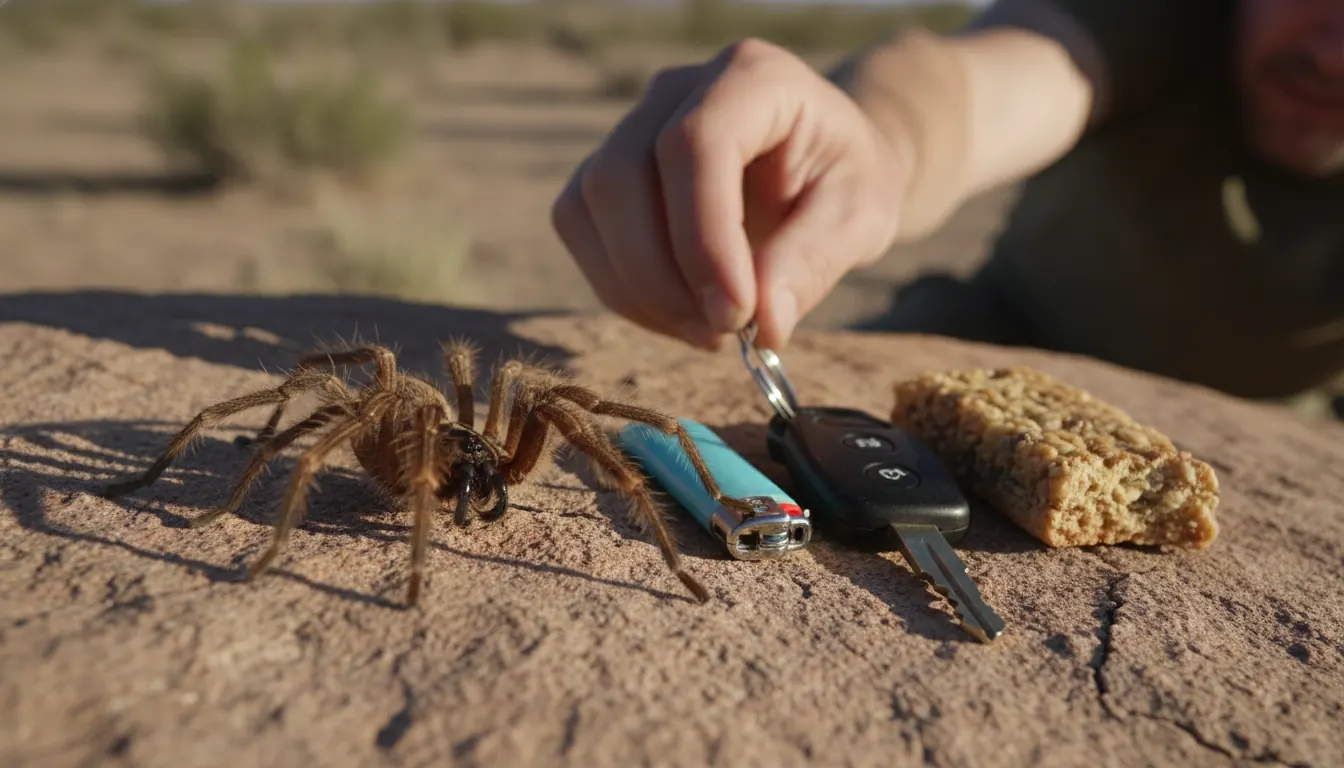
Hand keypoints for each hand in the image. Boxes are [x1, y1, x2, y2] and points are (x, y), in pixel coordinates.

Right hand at [550, 38, 911, 349]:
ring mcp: (631, 126)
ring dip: (638, 290)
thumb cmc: (847, 180)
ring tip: (707, 332)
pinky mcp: (606, 171)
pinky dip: (622, 289)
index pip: (696, 145)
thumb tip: (764, 324)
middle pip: (622, 177)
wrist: (825, 162)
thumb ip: (814, 262)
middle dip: (662, 276)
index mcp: (752, 77)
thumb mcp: (861, 217)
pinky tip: (678, 316)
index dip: (703, 237)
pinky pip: (581, 230)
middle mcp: (677, 89)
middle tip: (723, 334)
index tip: (737, 313)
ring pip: (588, 207)